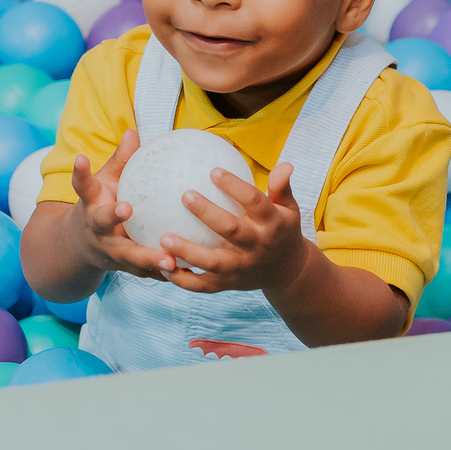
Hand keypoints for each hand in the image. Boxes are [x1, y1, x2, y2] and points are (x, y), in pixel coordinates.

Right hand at [71, 132, 170, 280]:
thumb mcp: (104, 184)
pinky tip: (188, 273)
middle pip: (102, 223)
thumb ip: (120, 161)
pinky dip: (164, 274)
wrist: (81, 248)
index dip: (80, 173)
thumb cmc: (100, 205)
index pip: (82, 185)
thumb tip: (133, 131)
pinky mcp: (125, 270)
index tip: (81, 158)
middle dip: (111, 216)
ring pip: (128, 257)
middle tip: (126, 209)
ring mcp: (109, 252)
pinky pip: (147, 272)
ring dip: (148, 259)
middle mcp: (96, 229)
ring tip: (170, 261)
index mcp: (90, 205)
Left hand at [157, 162, 309, 295]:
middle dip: (208, 213)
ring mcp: (241, 268)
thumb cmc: (281, 230)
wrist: (287, 272)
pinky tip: (162, 266)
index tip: (213, 171)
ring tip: (164, 237)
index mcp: (272, 224)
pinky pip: (202, 285)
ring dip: (188, 251)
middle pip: (232, 230)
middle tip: (185, 195)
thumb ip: (281, 187)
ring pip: (213, 262)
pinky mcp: (228, 284)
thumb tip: (285, 164)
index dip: (235, 186)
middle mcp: (256, 247)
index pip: (254, 202)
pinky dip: (182, 280)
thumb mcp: (288, 208)